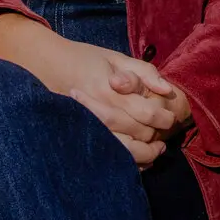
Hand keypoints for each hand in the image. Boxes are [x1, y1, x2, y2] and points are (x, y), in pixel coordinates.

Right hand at [0, 13, 183, 166]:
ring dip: (144, 155)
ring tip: (154, 152)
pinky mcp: (82, 137)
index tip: (171, 119)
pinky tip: (134, 159)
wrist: (47, 65)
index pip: (148, 113)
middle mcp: (102, 111)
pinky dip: (126, 162)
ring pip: (125, 152)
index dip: (164, 119)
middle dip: (156, 139)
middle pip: (139, 134)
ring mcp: (91, 127)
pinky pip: (108, 157)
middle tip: (164, 140)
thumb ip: (144, 72)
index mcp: (112, 89)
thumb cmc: (85, 59)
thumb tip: (166, 89)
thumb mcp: (116, 57)